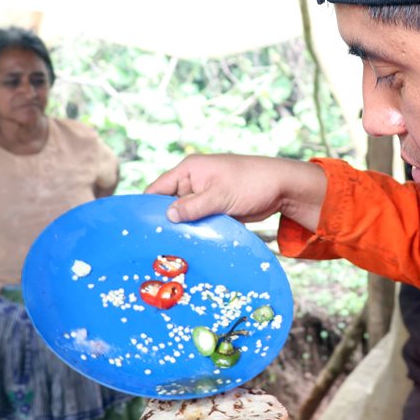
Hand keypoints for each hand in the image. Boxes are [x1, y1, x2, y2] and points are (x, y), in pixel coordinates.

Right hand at [145, 154, 326, 231]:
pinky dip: (198, 231)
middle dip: (166, 221)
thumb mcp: (219, 196)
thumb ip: (192, 207)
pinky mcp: (216, 208)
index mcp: (189, 170)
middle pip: (169, 204)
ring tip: (171, 249)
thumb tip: (167, 216)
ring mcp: (205, 195)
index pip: (158, 188)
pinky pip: (200, 220)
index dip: (147, 206)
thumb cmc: (251, 183)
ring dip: (184, 228)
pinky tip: (191, 246)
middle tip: (155, 244)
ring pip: (186, 215)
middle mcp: (193, 182)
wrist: (282, 187)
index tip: (137, 227)